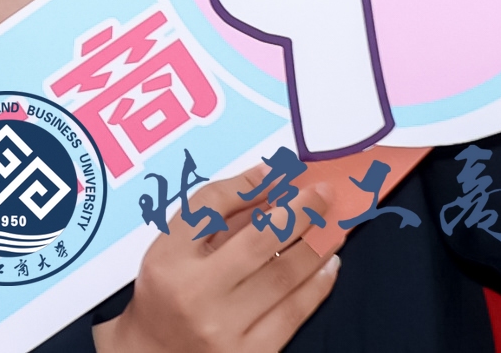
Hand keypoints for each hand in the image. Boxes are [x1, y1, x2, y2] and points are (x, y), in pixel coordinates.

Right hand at [95, 173, 342, 352]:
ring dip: (316, 245)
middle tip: (322, 194)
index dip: (249, 185)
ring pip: (284, 276)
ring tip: (332, 227)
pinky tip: (329, 266)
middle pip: (258, 241)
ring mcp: (225, 328)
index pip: (210, 208)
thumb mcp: (172, 247)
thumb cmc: (168, 292)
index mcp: (169, 259)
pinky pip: (294, 313)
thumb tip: (267, 180)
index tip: (280, 172)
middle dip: (299, 212)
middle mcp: (196, 293)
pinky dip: (317, 285)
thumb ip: (214, 213)